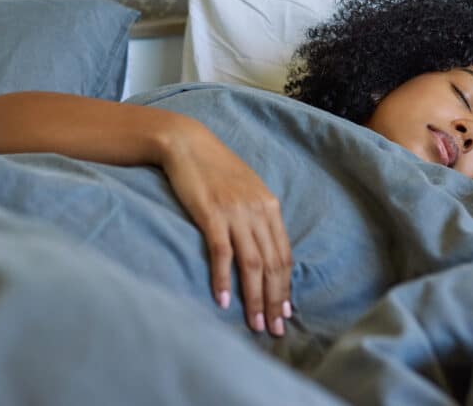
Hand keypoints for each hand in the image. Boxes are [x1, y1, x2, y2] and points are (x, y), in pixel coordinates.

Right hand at [159, 121, 292, 336]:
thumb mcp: (246, 189)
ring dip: (254, 297)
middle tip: (273, 329)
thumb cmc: (214, 168)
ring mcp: (236, 212)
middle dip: (274, 300)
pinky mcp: (212, 213)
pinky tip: (223, 299)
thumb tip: (264, 249)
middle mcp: (258, 210)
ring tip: (254, 323)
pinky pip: (222, 252)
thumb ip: (258, 216)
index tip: (284, 312)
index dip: (285, 287)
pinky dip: (224, 278)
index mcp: (270, 206)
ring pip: (253, 263)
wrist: (187, 143)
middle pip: (272, 264)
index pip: (283, 255)